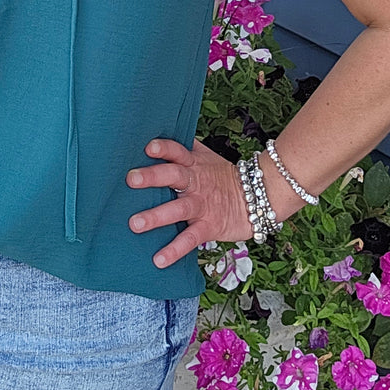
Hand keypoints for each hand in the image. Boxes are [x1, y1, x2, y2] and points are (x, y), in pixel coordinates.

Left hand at [125, 137, 253, 267]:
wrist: (258, 198)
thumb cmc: (222, 177)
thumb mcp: (206, 158)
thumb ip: (185, 148)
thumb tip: (159, 129)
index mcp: (194, 164)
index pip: (178, 151)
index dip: (165, 148)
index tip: (148, 147)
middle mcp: (196, 182)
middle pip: (174, 176)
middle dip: (153, 177)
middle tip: (131, 179)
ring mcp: (202, 205)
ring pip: (178, 209)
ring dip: (156, 217)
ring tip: (135, 224)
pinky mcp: (208, 227)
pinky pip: (190, 239)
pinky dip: (174, 250)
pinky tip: (158, 260)